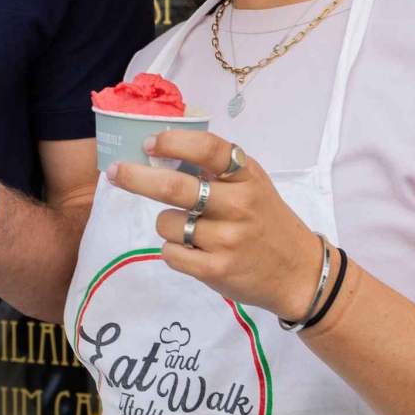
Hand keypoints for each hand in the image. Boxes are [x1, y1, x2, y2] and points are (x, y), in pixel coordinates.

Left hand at [105, 129, 324, 320]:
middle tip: (115, 171)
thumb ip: (217, 169)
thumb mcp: (253, 183)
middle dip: (136, 177)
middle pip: (174, 187)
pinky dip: (173, 250)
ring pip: (168, 223)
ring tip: (188, 229)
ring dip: (166, 224)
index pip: (208, 149)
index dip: (172, 142)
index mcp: (247, 176)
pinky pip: (171, 253)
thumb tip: (160, 150)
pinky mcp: (218, 270)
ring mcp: (228, 239)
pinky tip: (193, 250)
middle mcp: (239, 204)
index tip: (148, 143)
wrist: (299, 272)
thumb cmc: (266, 220)